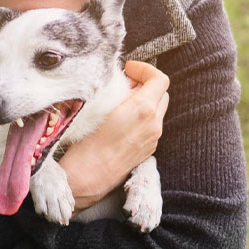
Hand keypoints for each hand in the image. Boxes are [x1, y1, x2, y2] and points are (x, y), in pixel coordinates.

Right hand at [59, 61, 169, 213]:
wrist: (86, 179)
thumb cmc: (86, 144)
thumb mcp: (99, 108)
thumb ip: (119, 90)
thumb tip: (125, 80)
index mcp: (143, 110)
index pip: (160, 79)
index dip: (145, 69)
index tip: (128, 69)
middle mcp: (153, 124)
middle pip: (162, 93)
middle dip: (145, 84)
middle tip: (124, 83)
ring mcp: (153, 139)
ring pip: (158, 110)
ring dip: (145, 100)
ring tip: (122, 101)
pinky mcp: (148, 151)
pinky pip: (152, 125)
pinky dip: (142, 116)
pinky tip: (122, 120)